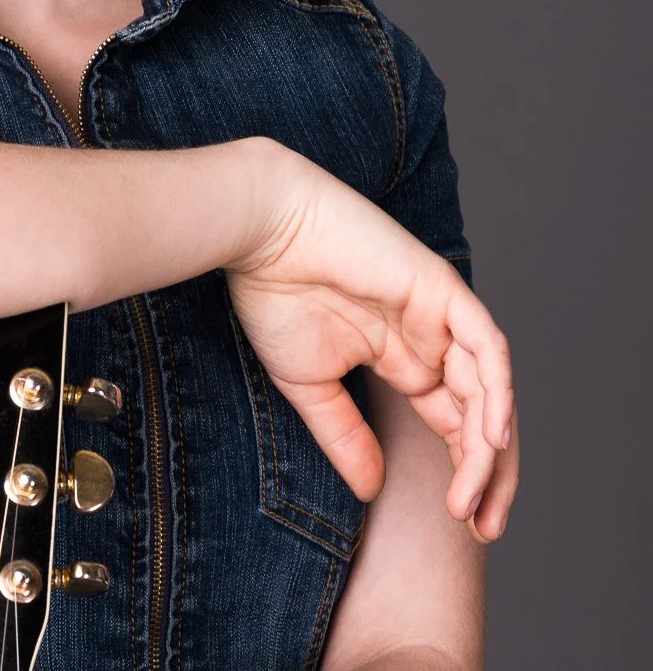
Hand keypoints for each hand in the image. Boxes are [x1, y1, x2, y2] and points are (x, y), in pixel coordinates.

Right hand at [225, 139, 517, 536]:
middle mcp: (430, 339)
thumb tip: (371, 489)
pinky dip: (498, 391)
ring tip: (471, 496)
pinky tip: (491, 436)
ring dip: (488, 448)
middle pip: (485, 414)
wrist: (262, 234)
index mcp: (402, 357)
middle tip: (483, 525)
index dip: (468, 473)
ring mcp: (439, 313)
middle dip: (492, 473)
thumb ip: (346, 435)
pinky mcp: (440, 288)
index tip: (464, 521)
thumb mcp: (310, 386)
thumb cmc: (274, 296)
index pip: (456, 423)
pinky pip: (487, 345)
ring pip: (490, 389)